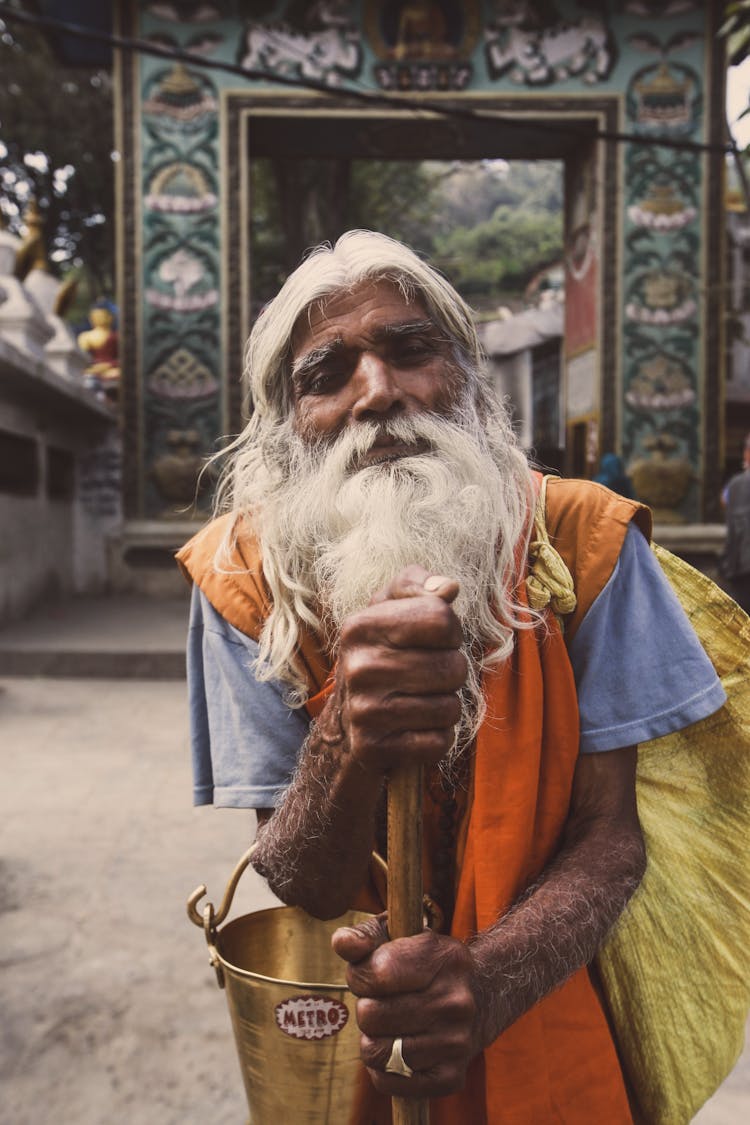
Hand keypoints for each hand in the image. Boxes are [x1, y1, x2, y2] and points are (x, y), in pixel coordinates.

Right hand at [326, 565, 467, 774]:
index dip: (449, 631)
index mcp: (360, 626)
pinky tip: (413, 729)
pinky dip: (436, 737)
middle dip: (451, 672)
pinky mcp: (374, 748)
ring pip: (450, 707)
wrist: (345, 726)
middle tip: (426, 677)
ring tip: (418, 701)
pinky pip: (440, 741)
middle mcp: (358, 667)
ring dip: (445, 706)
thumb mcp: (388, 611)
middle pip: (453, 666)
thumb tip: (449, 587)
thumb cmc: (381, 657)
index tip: (430, 641)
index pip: (442, 618)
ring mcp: (364, 711)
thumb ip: (416, 586)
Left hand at [332, 914, 483, 1098]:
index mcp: (445, 958)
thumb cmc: (423, 962)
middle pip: (371, 1015)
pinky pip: (388, 1082)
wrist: (480, 997)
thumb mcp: (398, 935)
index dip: (360, 975)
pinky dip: (382, 1068)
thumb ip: (364, 936)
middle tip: (381, 1001)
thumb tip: (341, 943)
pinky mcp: (450, 1077)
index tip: (369, 973)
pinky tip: (397, 1048)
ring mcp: (456, 1042)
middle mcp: (456, 1001)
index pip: (378, 973)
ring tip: (387, 1025)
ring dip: (372, 1038)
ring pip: (377, 1052)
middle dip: (365, 1007)